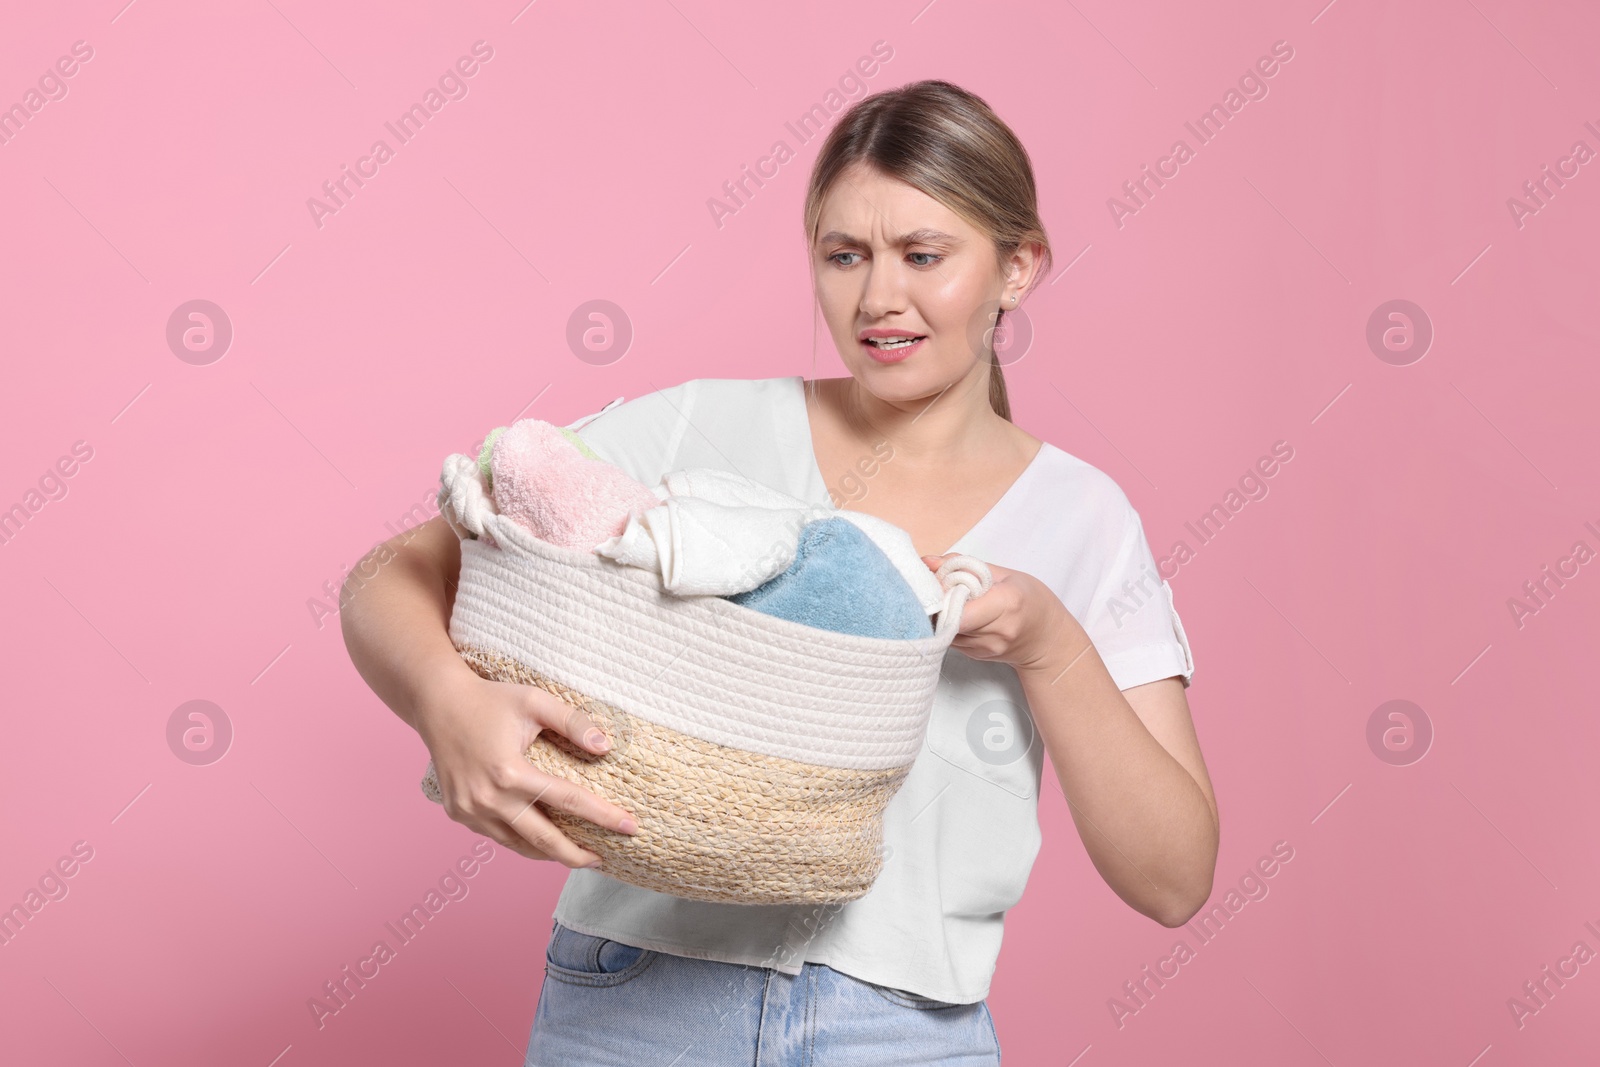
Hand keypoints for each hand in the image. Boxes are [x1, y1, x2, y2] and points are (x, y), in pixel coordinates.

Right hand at [415, 668, 638, 867]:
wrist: (438, 703)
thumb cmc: (490, 699)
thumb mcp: (535, 701)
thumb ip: (573, 722)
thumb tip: (605, 747)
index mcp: (510, 773)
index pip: (569, 801)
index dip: (604, 816)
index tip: (631, 827)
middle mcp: (488, 799)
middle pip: (544, 841)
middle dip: (576, 855)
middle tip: (603, 859)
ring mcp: (470, 811)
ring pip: (518, 845)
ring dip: (548, 854)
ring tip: (576, 855)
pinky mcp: (459, 814)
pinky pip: (497, 836)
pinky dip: (521, 840)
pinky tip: (539, 839)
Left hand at [922, 553, 1073, 672]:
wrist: (1048, 639)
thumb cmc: (1031, 601)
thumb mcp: (1005, 574)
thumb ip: (964, 565)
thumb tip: (928, 562)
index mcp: (1007, 602)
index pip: (961, 607)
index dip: (943, 595)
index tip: (938, 583)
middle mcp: (998, 630)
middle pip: (950, 619)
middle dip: (939, 604)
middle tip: (938, 590)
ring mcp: (987, 648)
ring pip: (946, 631)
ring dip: (942, 616)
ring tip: (951, 602)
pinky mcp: (977, 656)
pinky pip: (951, 639)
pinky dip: (948, 626)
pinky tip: (960, 616)